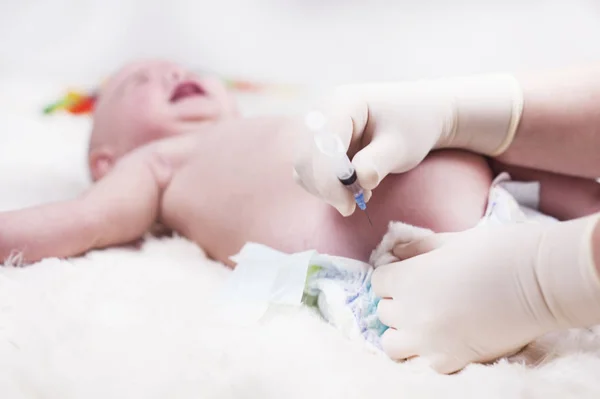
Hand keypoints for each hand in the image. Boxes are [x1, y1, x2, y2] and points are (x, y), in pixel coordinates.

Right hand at [293, 75, 522, 215]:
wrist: (420, 115)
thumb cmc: (413, 126)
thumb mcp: (400, 146)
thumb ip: (378, 162)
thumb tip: (360, 181)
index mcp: (342, 104)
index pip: (321, 148)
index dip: (328, 182)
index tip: (349, 207)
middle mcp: (322, 113)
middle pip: (305, 159)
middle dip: (325, 188)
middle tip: (352, 206)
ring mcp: (317, 127)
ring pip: (304, 168)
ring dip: (325, 188)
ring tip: (359, 192)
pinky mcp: (318, 142)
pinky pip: (309, 170)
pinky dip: (325, 185)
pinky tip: (350, 186)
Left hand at [371, 216, 599, 373]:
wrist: (538, 282)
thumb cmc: (495, 251)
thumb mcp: (449, 240)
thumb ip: (417, 247)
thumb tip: (396, 251)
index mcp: (407, 278)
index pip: (378, 282)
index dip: (393, 277)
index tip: (410, 276)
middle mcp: (409, 312)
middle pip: (383, 312)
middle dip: (399, 304)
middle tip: (424, 298)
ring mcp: (426, 340)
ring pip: (391, 344)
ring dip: (403, 334)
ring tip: (426, 325)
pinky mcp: (448, 362)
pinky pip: (421, 364)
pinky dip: (428, 354)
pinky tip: (446, 341)